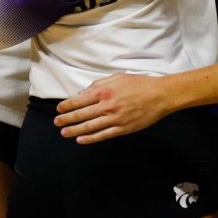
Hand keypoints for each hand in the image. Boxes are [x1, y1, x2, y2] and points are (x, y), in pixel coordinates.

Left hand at [54, 73, 175, 143]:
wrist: (160, 96)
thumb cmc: (140, 84)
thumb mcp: (118, 78)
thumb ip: (99, 85)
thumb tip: (83, 93)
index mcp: (105, 92)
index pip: (79, 100)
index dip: (67, 105)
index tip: (59, 109)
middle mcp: (107, 106)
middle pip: (81, 115)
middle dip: (66, 119)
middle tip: (57, 122)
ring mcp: (115, 119)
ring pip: (89, 127)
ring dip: (74, 130)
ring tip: (64, 132)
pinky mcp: (122, 129)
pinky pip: (103, 135)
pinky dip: (90, 138)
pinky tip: (81, 140)